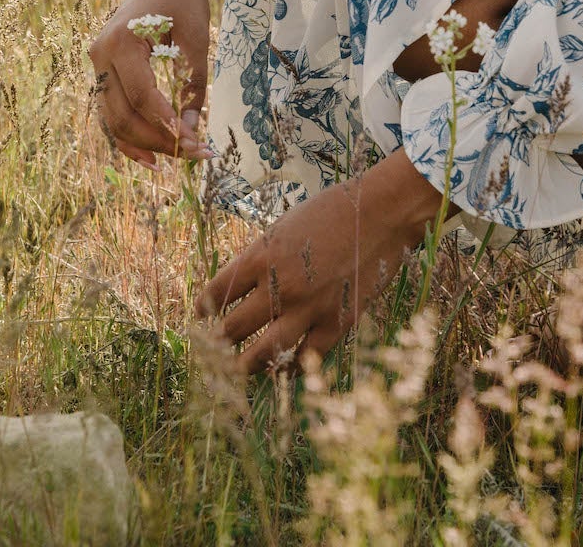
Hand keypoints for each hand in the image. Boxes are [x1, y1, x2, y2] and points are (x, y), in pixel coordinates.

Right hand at [88, 0, 225, 166]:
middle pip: (123, 115)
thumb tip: (191, 131)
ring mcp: (98, 65)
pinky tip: (153, 156)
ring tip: (179, 158)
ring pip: (113, 120)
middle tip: (196, 153)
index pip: (142, 96)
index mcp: (122, 41)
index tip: (195, 142)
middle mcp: (101, 55)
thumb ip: (192, 83)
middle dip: (159, 140)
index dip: (166, 124)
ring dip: (144, 143)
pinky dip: (130, 135)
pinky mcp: (104, 72)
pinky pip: (113, 112)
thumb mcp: (196, 38)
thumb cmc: (183, 0)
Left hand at [196, 151, 445, 373]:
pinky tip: (283, 368)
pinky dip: (290, 367)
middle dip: (217, 343)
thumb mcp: (285, 226)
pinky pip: (305, 358)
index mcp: (262, 256)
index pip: (216, 293)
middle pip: (233, 329)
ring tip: (237, 371)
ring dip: (244, 367)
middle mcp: (280, 286)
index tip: (199, 318)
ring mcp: (309, 308)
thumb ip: (261, 259)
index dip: (202, 309)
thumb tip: (239, 290)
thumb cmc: (332, 211)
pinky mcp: (337, 323)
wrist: (383, 212)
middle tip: (213, 351)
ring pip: (263, 355)